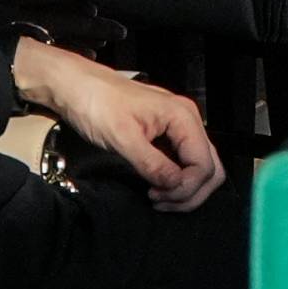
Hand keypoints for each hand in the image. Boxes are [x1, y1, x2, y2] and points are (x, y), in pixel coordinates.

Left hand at [13, 37, 224, 211]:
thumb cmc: (96, 104)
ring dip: (184, 189)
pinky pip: (184, 162)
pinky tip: (156, 187)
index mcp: (182, 117)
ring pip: (200, 167)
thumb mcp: (122, 138)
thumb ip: (152, 164)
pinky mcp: (167, 134)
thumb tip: (176, 186)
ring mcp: (178, 127)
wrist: (76, 86)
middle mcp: (187, 120)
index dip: (186, 188)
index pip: (204, 165)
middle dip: (190, 192)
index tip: (158, 196)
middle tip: (160, 202)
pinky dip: (176, 180)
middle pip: (210, 168)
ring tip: (157, 197)